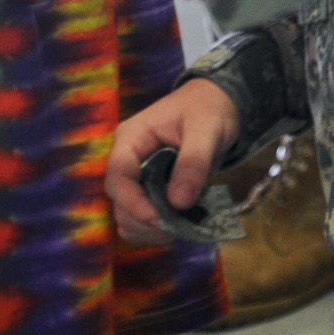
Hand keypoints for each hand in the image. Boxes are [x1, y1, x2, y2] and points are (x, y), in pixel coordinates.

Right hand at [106, 78, 240, 243]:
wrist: (215, 104)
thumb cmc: (208, 110)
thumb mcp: (207, 131)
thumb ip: (193, 163)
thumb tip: (178, 203)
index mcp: (132, 138)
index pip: (118, 175)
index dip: (133, 202)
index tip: (160, 218)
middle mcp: (128, 160)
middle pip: (119, 201)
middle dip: (145, 219)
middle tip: (179, 225)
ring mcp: (136, 178)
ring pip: (126, 216)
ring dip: (150, 229)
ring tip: (182, 226)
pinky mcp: (148, 191)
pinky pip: (141, 220)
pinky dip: (156, 230)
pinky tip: (179, 225)